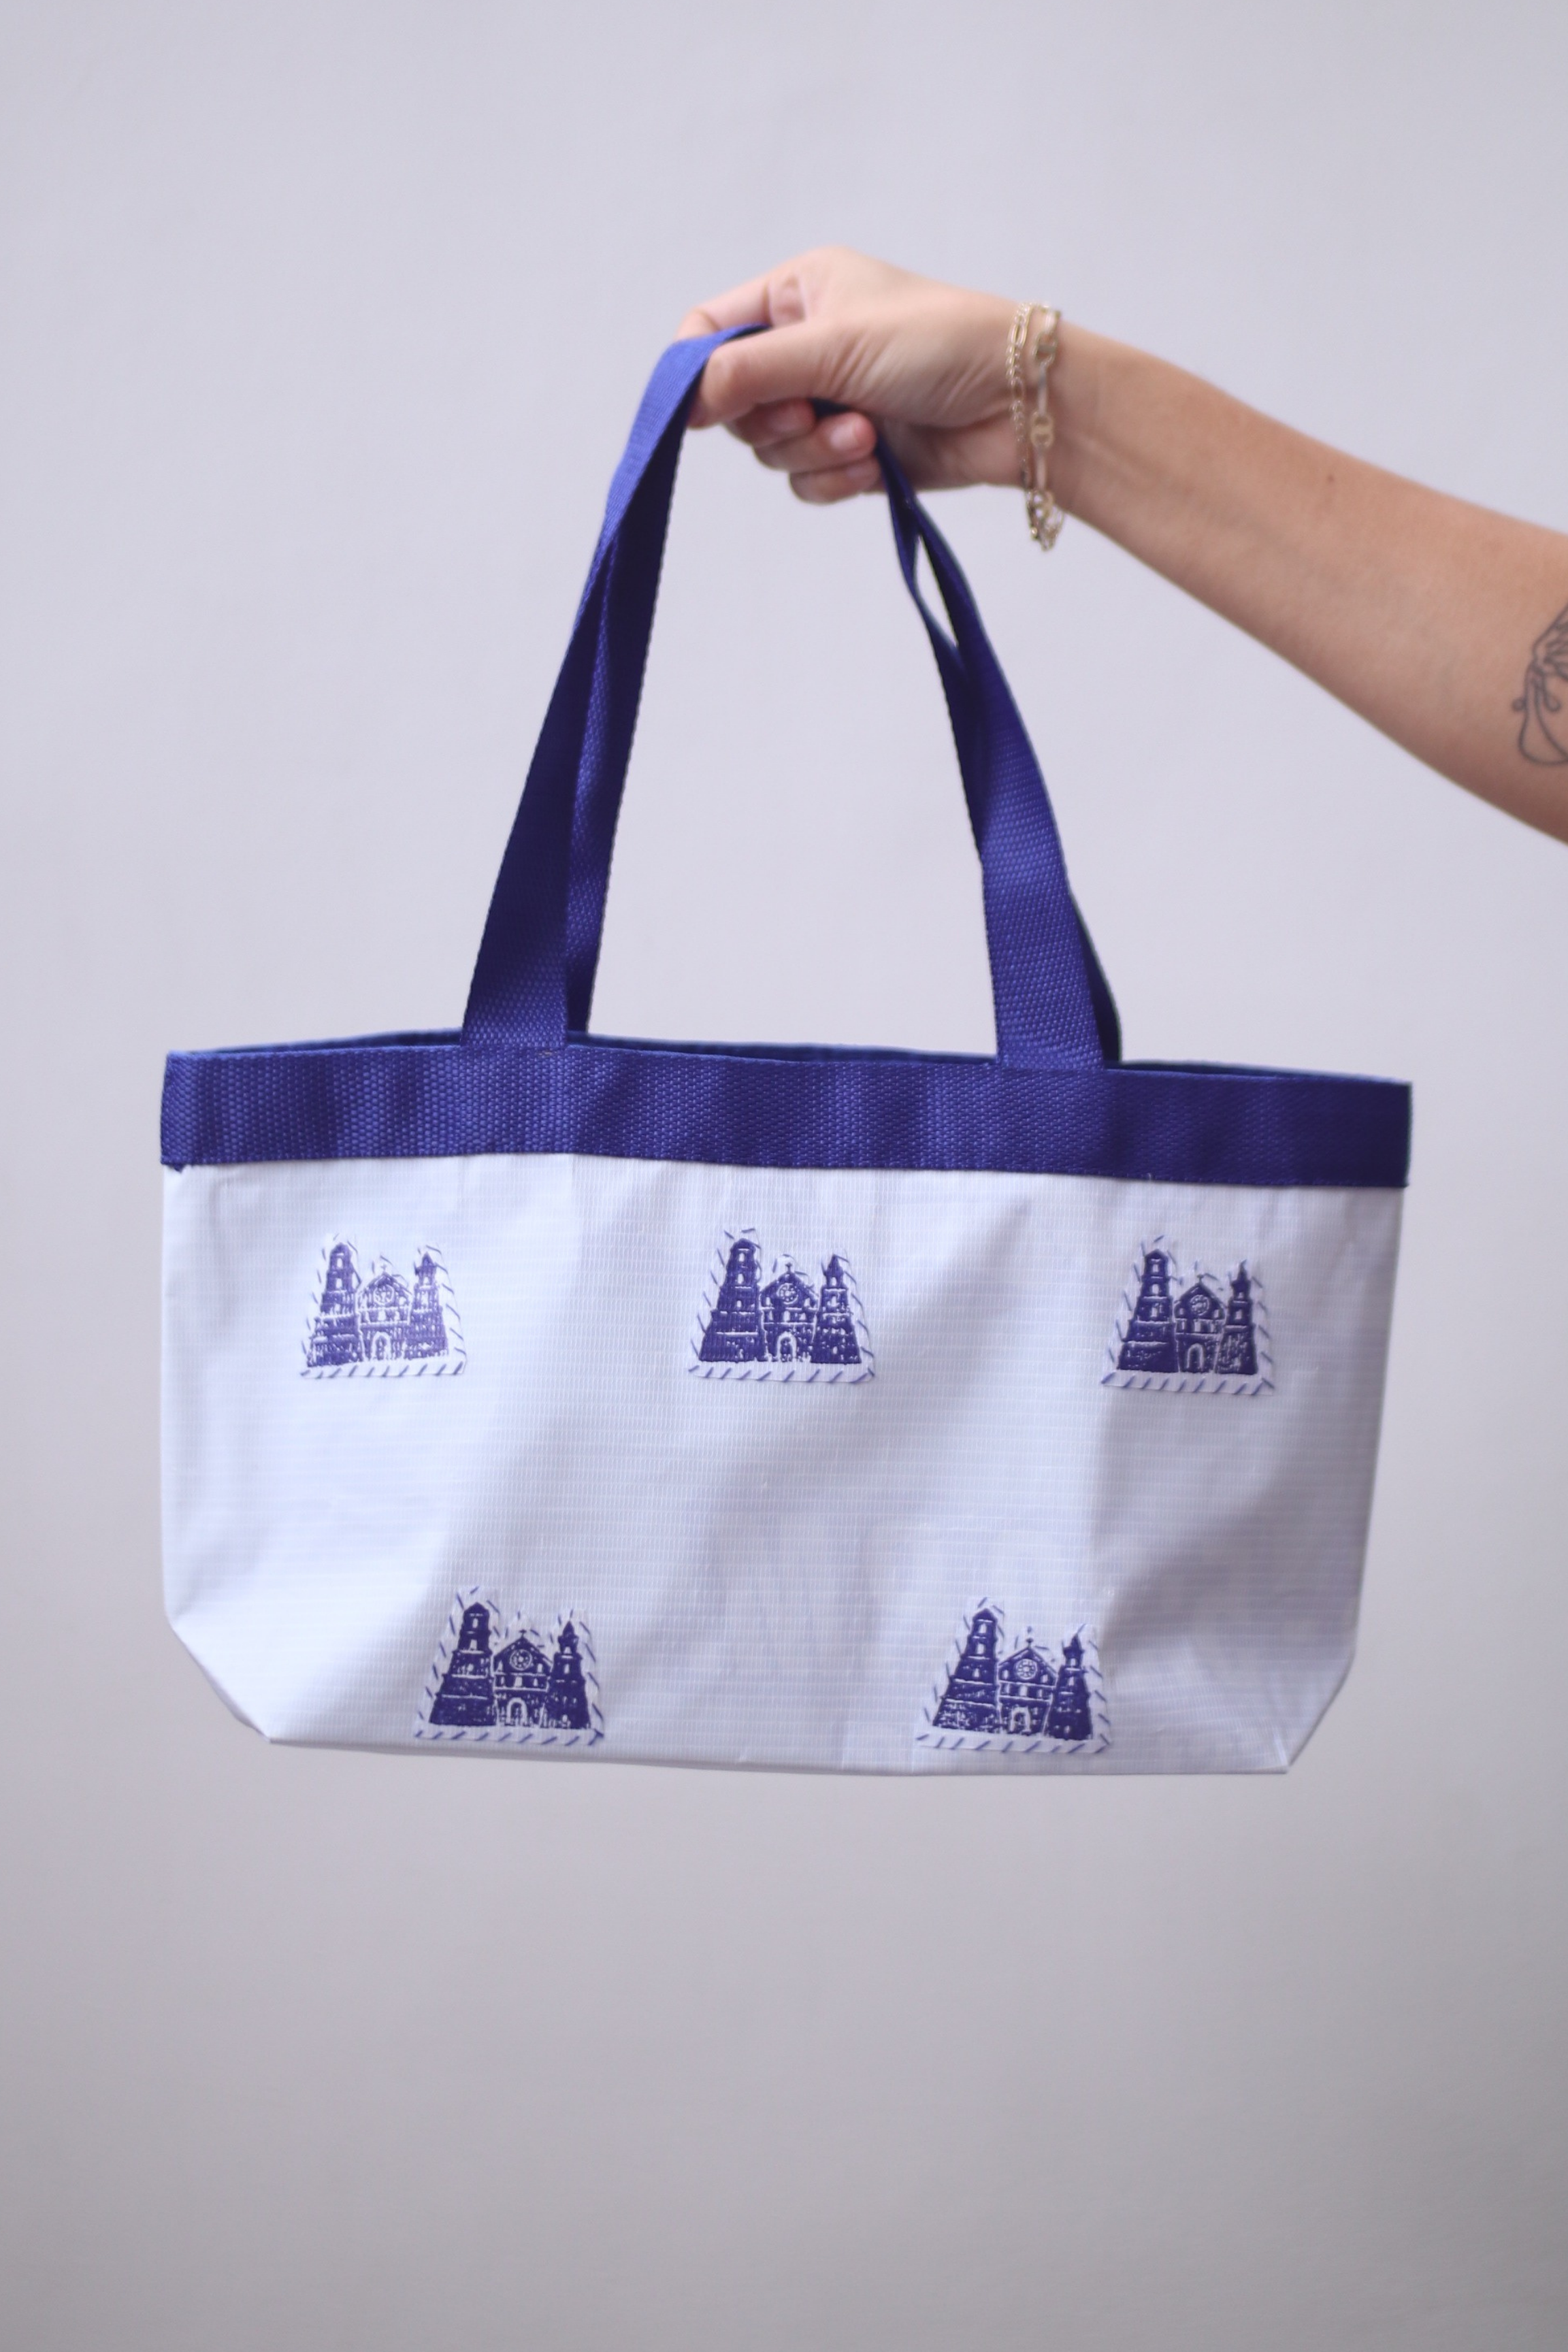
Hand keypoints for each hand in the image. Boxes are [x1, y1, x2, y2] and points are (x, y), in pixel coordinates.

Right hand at [678, 247, 1018, 503]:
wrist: (1019, 404)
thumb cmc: (937, 345)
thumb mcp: (830, 345)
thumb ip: (747, 371)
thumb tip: (680, 404)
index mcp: (796, 293)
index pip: (709, 329)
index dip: (696, 374)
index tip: (700, 411)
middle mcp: (806, 345)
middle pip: (735, 403)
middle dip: (773, 421)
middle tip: (810, 413)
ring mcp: (829, 401)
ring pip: (773, 451)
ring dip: (813, 452)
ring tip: (865, 437)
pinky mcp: (853, 452)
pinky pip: (808, 482)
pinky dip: (835, 479)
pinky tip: (875, 464)